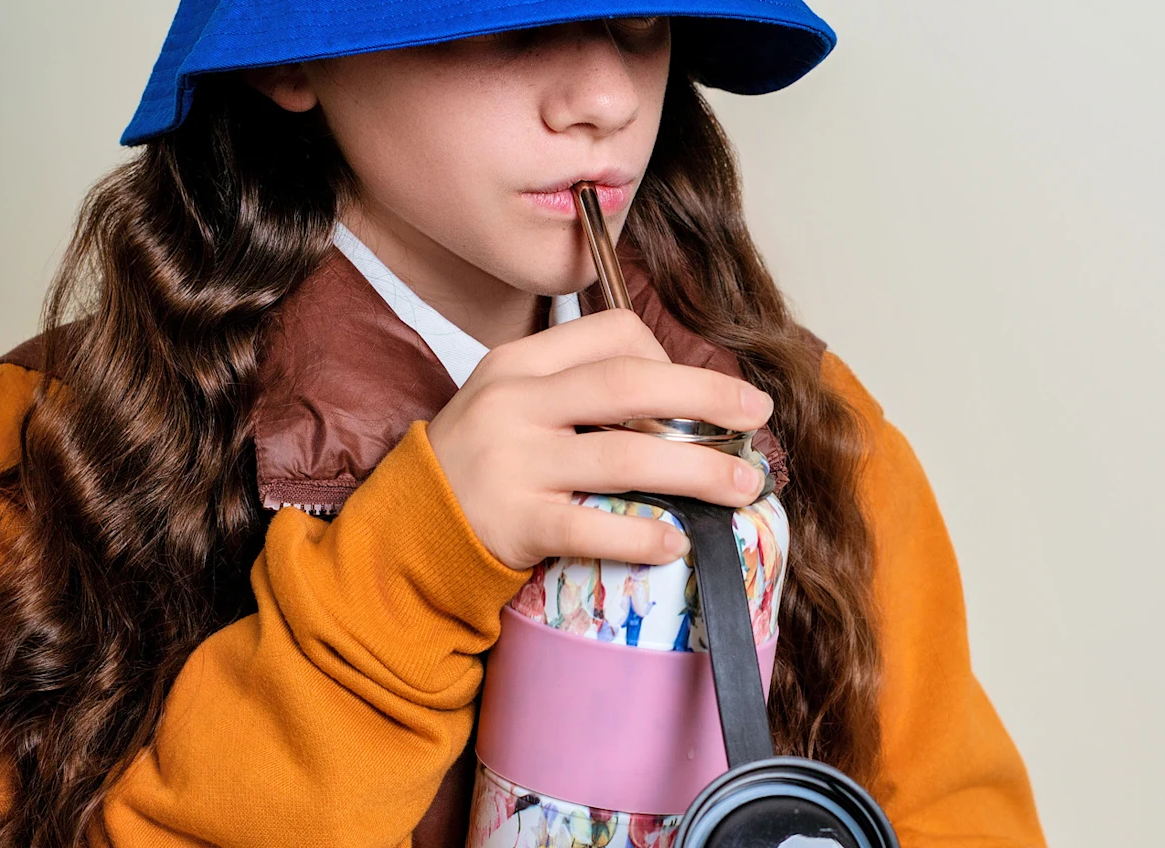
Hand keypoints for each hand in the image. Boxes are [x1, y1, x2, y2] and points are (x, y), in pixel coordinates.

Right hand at [426, 309, 774, 570]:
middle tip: (756, 416)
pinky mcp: (514, 522)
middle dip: (708, 397)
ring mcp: (513, 462)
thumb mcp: (514, 403)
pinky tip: (679, 540)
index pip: (612, 334)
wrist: (407, 528)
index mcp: (520, 363)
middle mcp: (515, 403)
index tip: (701, 394)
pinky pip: (592, 526)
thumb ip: (579, 391)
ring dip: (698, 471)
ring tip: (742, 487)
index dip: (670, 358)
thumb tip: (681, 399)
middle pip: (630, 384)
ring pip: (625, 456)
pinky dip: (643, 535)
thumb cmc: (479, 463)